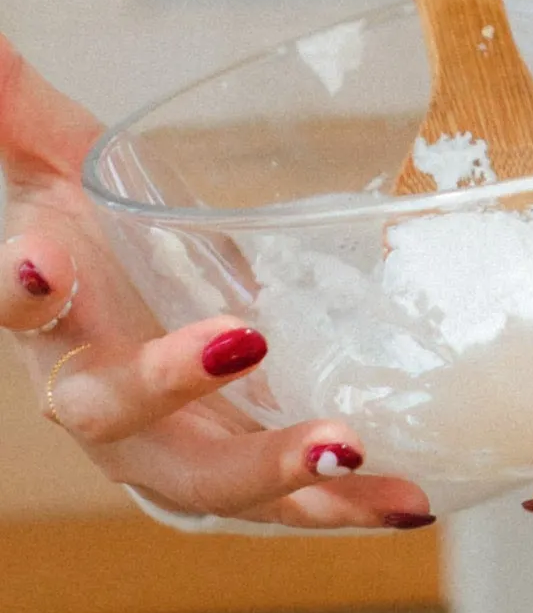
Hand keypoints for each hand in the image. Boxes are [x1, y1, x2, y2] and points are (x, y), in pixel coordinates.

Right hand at [2, 34, 433, 530]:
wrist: (128, 319)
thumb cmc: (85, 236)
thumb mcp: (54, 159)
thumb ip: (17, 105)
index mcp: (48, 316)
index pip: (14, 303)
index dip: (19, 289)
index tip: (38, 259)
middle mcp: (98, 396)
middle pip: (117, 412)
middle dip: (174, 386)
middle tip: (242, 338)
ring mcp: (172, 447)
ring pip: (211, 481)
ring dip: (278, 474)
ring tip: (349, 446)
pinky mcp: (244, 470)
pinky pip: (288, 503)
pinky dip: (346, 507)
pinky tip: (414, 498)